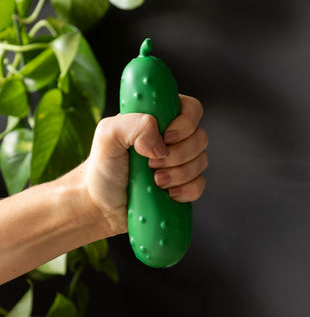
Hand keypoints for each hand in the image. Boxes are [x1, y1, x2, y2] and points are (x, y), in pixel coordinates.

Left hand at [84, 94, 207, 237]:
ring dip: (179, 173)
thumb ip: (132, 124)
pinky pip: (199, 185)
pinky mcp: (182, 187)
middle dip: (178, 154)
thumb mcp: (107, 136)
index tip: (166, 137)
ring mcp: (179, 164)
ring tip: (155, 181)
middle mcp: (172, 139)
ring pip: (202, 161)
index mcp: (158, 119)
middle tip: (151, 164)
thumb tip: (160, 142)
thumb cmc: (101, 169)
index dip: (186, 123)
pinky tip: (167, 194)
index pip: (190, 108)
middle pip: (200, 136)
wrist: (101, 208)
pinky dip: (186, 190)